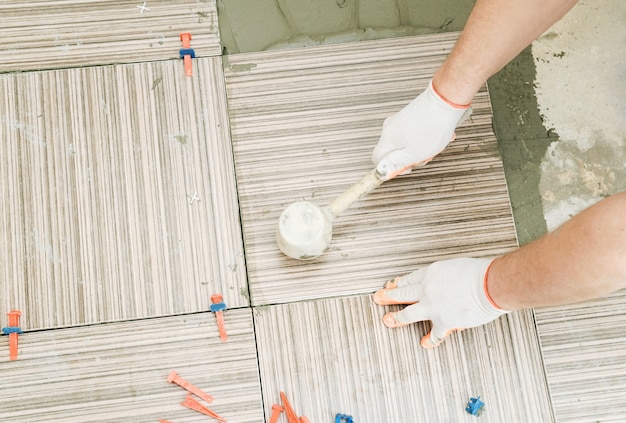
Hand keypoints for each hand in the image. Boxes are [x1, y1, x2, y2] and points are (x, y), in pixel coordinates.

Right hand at [372, 79, 471, 180]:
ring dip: (419, 148)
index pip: (377, 159)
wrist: (444, 101)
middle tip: (424, 156)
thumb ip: (396, 165)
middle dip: (409, 158)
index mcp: (388, 139)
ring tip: (433, 145)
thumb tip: (382, 173)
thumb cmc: (432, 127)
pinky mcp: (408, 115)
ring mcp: (398, 120)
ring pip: (404, 143)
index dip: (391, 168)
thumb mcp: (414, 154)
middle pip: (393, 152)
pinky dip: (422, 138)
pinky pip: (411, 134)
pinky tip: (435, 136)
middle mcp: (389, 128)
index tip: (406, 168)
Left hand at [373, 258, 507, 348]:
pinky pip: (434, 334)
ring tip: (388, 320)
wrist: (490, 285)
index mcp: (431, 273)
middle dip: (387, 296)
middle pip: (402, 293)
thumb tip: (445, 283)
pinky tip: (425, 342)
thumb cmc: (480, 272)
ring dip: (396, 318)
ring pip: (408, 314)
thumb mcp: (455, 266)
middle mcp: (427, 289)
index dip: (399, 283)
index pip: (409, 279)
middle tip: (378, 298)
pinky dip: (430, 340)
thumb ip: (445, 276)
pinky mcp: (444, 322)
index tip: (391, 285)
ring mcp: (433, 307)